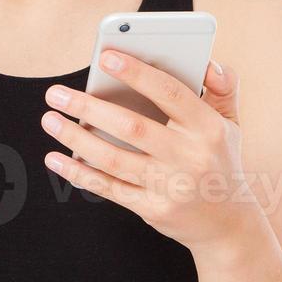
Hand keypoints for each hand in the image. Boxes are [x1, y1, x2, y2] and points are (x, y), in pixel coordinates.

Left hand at [40, 52, 265, 258]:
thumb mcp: (231, 123)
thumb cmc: (220, 161)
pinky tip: (56, 158)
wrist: (228, 225)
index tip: (105, 56)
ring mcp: (171, 186)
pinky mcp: (154, 209)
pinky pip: (109, 188)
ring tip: (50, 119)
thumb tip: (207, 62)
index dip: (137, 73)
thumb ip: (223, 88)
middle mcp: (190, 157)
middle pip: (132, 127)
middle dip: (88, 108)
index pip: (170, 93)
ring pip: (114, 159)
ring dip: (75, 139)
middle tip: (55, 93)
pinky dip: (79, 173)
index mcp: (209, 128)